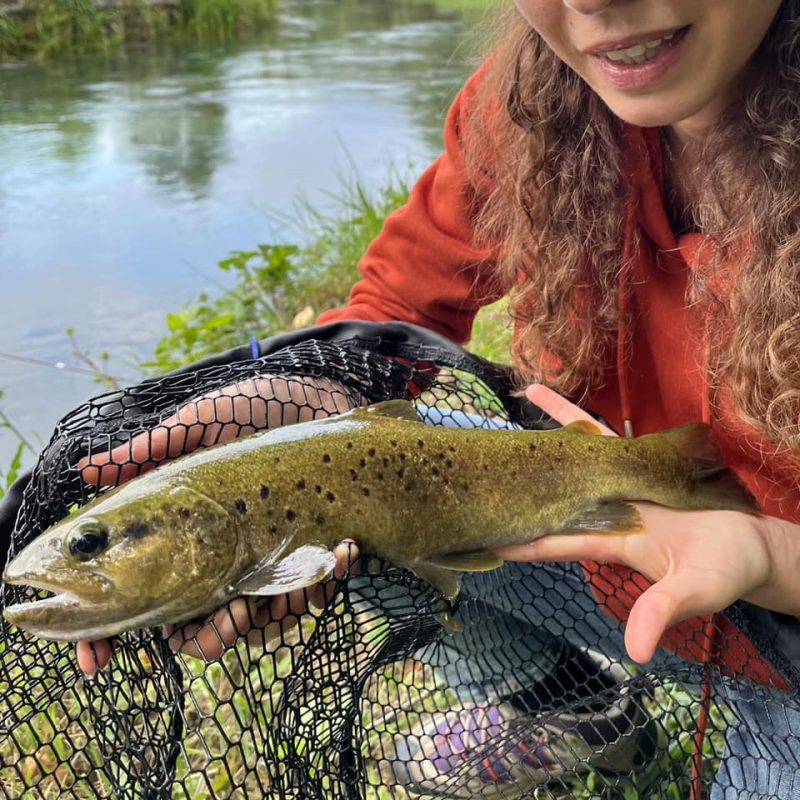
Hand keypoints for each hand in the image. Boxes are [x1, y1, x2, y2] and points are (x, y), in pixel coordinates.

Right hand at [74, 374, 359, 674]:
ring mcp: (270, 560)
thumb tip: (85, 469)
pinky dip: (328, 579)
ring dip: (271, 616)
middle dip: (208, 640)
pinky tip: (341, 549)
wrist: (318, 392)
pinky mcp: (314, 551)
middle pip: (198, 629)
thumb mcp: (199, 424)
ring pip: (259, 624)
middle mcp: (222, 558)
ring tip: (282, 587)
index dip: (106, 637)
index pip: (136, 601)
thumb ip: (149, 450)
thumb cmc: (253, 407)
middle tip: (227, 619)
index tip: (93, 661)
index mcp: (183, 537)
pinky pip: (318, 590)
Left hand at [495, 384, 798, 664]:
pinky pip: (603, 437)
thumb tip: (635, 652)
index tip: (484, 536)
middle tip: (481, 473)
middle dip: (519, 488)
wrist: (751, 544)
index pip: (556, 542)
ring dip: (543, 439)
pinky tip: (550, 398)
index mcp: (611, 542)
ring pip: (572, 459)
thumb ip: (662, 612)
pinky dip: (578, 420)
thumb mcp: (694, 594)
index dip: (522, 541)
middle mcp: (607, 512)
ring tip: (508, 420)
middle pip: (553, 495)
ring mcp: (621, 486)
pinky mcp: (640, 464)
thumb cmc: (724, 572)